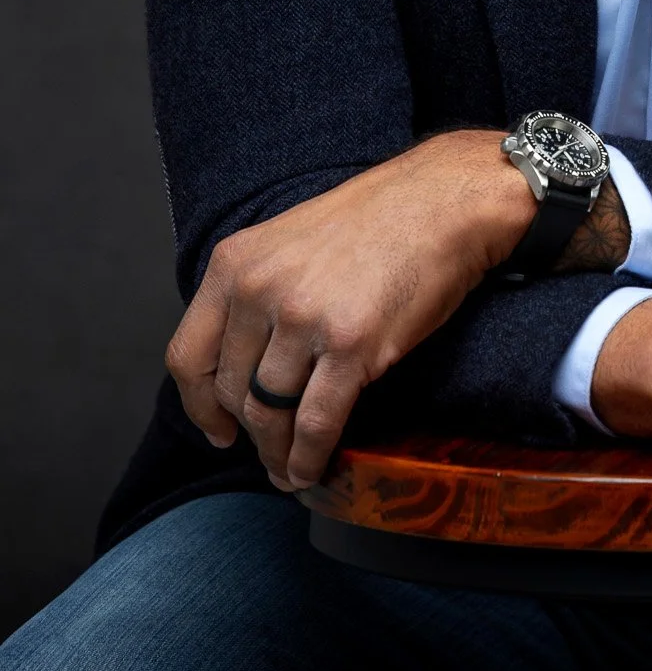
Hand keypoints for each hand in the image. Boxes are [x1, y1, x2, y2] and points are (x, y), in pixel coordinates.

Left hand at [165, 131, 534, 491]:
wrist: (444, 201)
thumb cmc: (379, 219)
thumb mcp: (290, 240)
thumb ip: (257, 291)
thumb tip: (246, 362)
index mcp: (236, 263)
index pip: (189, 356)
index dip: (200, 406)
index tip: (217, 430)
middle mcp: (259, 290)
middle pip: (232, 392)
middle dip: (250, 433)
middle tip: (270, 451)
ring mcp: (303, 317)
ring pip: (269, 414)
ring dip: (278, 453)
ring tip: (291, 469)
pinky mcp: (351, 344)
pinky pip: (315, 422)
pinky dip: (309, 457)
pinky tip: (314, 469)